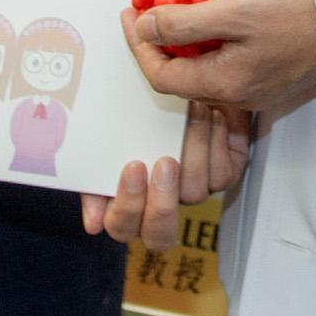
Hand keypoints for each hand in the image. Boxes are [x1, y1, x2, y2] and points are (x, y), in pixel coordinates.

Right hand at [80, 101, 250, 247]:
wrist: (172, 81)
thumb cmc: (132, 115)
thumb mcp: (103, 145)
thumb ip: (93, 181)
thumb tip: (93, 224)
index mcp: (127, 203)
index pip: (123, 227)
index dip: (128, 207)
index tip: (133, 166)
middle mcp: (161, 204)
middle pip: (161, 235)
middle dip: (163, 203)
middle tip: (165, 162)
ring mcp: (192, 191)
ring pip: (195, 194)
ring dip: (194, 151)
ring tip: (192, 113)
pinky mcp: (222, 174)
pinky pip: (222, 175)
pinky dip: (216, 141)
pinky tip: (211, 115)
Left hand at [125, 0, 315, 115]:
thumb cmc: (299, 11)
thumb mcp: (235, 10)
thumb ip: (185, 23)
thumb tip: (144, 28)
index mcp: (225, 86)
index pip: (162, 77)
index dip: (138, 47)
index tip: (130, 13)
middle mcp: (241, 97)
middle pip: (183, 80)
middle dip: (159, 47)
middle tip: (148, 11)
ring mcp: (262, 89)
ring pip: (207, 73)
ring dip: (186, 46)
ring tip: (177, 11)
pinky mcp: (278, 76)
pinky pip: (231, 66)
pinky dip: (213, 45)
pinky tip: (216, 20)